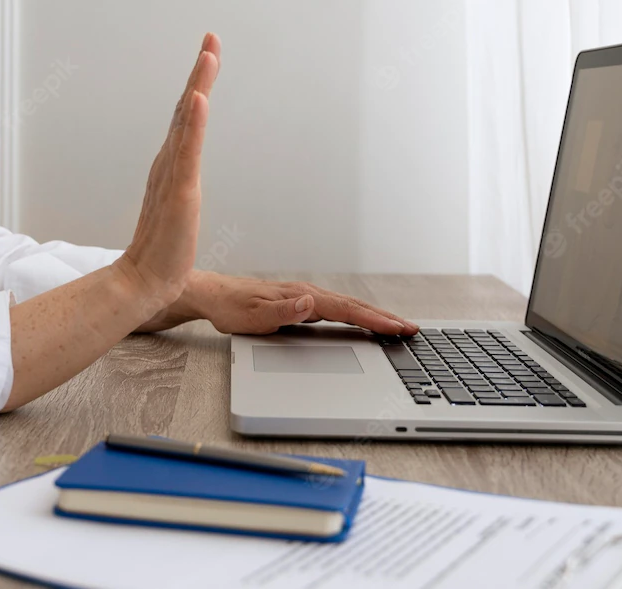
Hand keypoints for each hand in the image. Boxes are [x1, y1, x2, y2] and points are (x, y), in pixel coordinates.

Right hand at [114, 33, 221, 317]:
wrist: (144, 281)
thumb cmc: (162, 250)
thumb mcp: (177, 207)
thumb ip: (178, 186)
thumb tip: (182, 175)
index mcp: (171, 164)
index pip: (187, 116)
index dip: (198, 83)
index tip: (209, 52)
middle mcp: (168, 161)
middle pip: (186, 107)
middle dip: (201, 71)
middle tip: (211, 39)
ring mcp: (172, 174)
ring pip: (187, 121)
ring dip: (198, 84)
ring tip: (208, 54)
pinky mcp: (179, 191)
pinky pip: (187, 150)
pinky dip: (193, 122)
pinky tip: (199, 98)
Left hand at [142, 272, 418, 336]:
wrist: (210, 296)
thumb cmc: (230, 308)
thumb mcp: (255, 316)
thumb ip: (285, 312)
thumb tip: (312, 304)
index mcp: (302, 296)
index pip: (346, 309)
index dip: (374, 320)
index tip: (398, 328)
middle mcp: (306, 293)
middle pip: (352, 305)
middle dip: (382, 317)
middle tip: (410, 328)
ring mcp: (303, 297)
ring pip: (345, 306)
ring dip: (371, 315)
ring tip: (394, 325)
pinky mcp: (298, 303)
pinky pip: (333, 309)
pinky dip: (353, 315)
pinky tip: (358, 322)